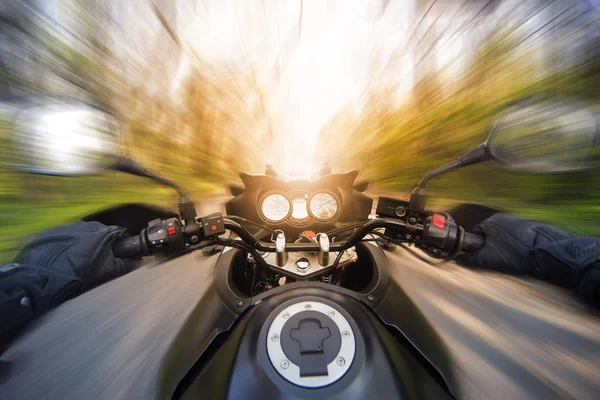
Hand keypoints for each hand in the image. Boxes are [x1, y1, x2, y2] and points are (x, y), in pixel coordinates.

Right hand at [456, 213, 599, 304]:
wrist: (548, 252)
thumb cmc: (514, 254)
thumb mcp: (488, 260)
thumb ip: (470, 259)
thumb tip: (458, 260)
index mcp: (491, 221)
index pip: (475, 234)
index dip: (476, 248)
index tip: (481, 259)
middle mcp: (504, 217)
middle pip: (491, 235)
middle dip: (492, 248)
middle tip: (498, 262)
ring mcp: (520, 220)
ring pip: (506, 237)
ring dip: (506, 247)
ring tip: (513, 261)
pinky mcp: (534, 226)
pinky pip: (520, 237)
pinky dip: (519, 246)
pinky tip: (524, 256)